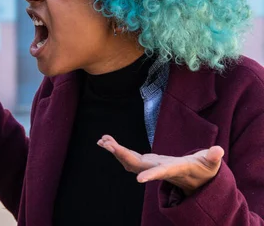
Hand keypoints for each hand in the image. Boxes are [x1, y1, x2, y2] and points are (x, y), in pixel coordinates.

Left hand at [97, 135, 223, 195]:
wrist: (194, 178)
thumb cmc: (204, 169)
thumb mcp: (210, 163)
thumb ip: (212, 157)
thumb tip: (218, 150)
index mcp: (173, 169)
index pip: (161, 172)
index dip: (151, 175)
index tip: (138, 180)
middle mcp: (157, 169)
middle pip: (137, 164)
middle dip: (122, 155)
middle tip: (108, 144)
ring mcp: (150, 166)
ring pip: (129, 161)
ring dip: (115, 151)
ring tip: (102, 141)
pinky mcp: (146, 162)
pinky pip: (127, 156)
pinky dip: (117, 149)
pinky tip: (105, 141)